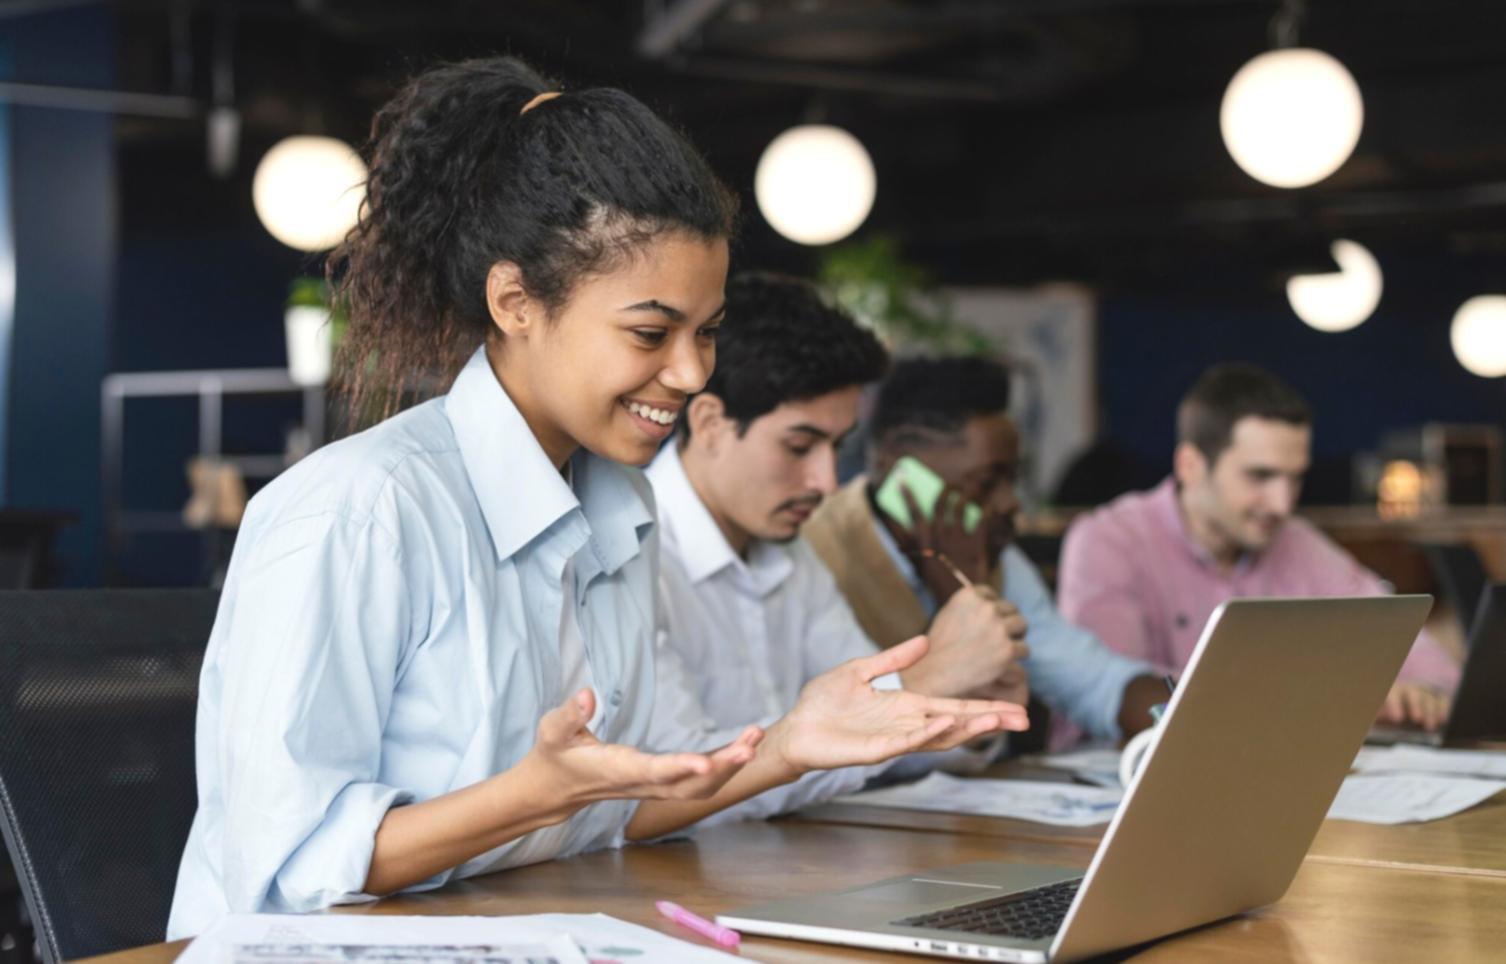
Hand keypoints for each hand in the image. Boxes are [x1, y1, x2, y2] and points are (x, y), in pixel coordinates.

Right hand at [523, 688, 762, 814]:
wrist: (555, 790)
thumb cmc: (555, 755)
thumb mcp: (552, 731)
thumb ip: (570, 714)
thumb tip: (587, 693)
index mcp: (618, 769)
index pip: (654, 772)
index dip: (680, 768)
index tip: (706, 762)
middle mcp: (642, 783)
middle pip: (690, 785)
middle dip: (723, 767)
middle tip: (752, 743)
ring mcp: (654, 787)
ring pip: (701, 788)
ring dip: (730, 766)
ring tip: (755, 737)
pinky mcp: (661, 784)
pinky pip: (699, 783)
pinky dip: (724, 767)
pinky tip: (743, 746)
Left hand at [765, 635, 1029, 772]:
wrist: (796, 727)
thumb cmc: (824, 702)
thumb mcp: (861, 670)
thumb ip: (893, 658)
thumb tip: (925, 640)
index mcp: (906, 706)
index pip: (954, 707)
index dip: (984, 707)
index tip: (1015, 705)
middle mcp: (907, 725)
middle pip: (957, 724)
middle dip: (989, 720)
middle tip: (1024, 718)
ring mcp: (894, 739)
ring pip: (939, 736)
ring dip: (967, 728)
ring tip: (998, 719)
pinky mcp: (875, 751)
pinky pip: (907, 742)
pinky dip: (928, 733)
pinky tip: (947, 722)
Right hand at [894, 483, 995, 600]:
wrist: (960, 599)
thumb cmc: (937, 580)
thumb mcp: (917, 562)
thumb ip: (906, 540)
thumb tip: (893, 520)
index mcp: (924, 541)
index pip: (913, 512)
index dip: (907, 494)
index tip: (902, 479)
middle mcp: (940, 537)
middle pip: (940, 504)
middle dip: (944, 490)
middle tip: (948, 484)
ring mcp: (959, 540)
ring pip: (962, 507)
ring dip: (965, 495)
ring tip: (968, 489)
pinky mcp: (977, 545)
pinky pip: (983, 521)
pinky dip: (986, 510)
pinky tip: (988, 505)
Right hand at [901, 584, 1029, 697]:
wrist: (934, 675)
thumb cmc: (938, 647)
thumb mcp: (948, 614)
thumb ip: (970, 606)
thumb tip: (991, 600)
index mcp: (970, 595)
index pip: (991, 595)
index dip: (990, 610)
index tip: (984, 624)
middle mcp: (986, 608)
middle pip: (1012, 609)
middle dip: (1007, 622)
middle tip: (998, 638)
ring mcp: (998, 628)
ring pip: (1021, 626)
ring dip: (1015, 637)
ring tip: (1002, 649)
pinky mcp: (1007, 650)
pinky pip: (1024, 649)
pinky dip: (1016, 657)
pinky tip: (1003, 663)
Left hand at [1376, 681, 1451, 731]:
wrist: (1400, 713)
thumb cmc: (1386, 717)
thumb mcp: (1377, 719)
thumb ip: (1372, 722)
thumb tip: (1365, 735)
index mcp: (1390, 692)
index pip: (1392, 694)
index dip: (1394, 705)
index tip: (1397, 719)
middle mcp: (1408, 689)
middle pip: (1413, 693)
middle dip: (1415, 705)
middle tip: (1416, 719)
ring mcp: (1424, 693)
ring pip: (1429, 697)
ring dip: (1430, 711)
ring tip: (1430, 726)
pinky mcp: (1438, 699)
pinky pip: (1443, 700)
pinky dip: (1444, 709)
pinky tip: (1443, 720)